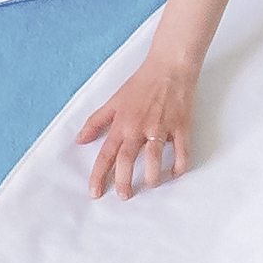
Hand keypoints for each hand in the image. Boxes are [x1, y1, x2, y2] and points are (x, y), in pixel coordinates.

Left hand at [78, 50, 196, 197]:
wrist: (170, 66)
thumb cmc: (142, 83)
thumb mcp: (114, 101)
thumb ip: (96, 122)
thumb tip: (80, 139)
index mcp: (122, 123)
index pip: (106, 154)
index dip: (99, 175)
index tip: (95, 193)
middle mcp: (139, 128)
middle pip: (127, 161)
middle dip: (124, 182)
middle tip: (124, 196)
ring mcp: (161, 128)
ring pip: (154, 160)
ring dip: (152, 177)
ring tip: (150, 186)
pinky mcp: (181, 127)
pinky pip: (182, 153)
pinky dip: (179, 167)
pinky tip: (174, 173)